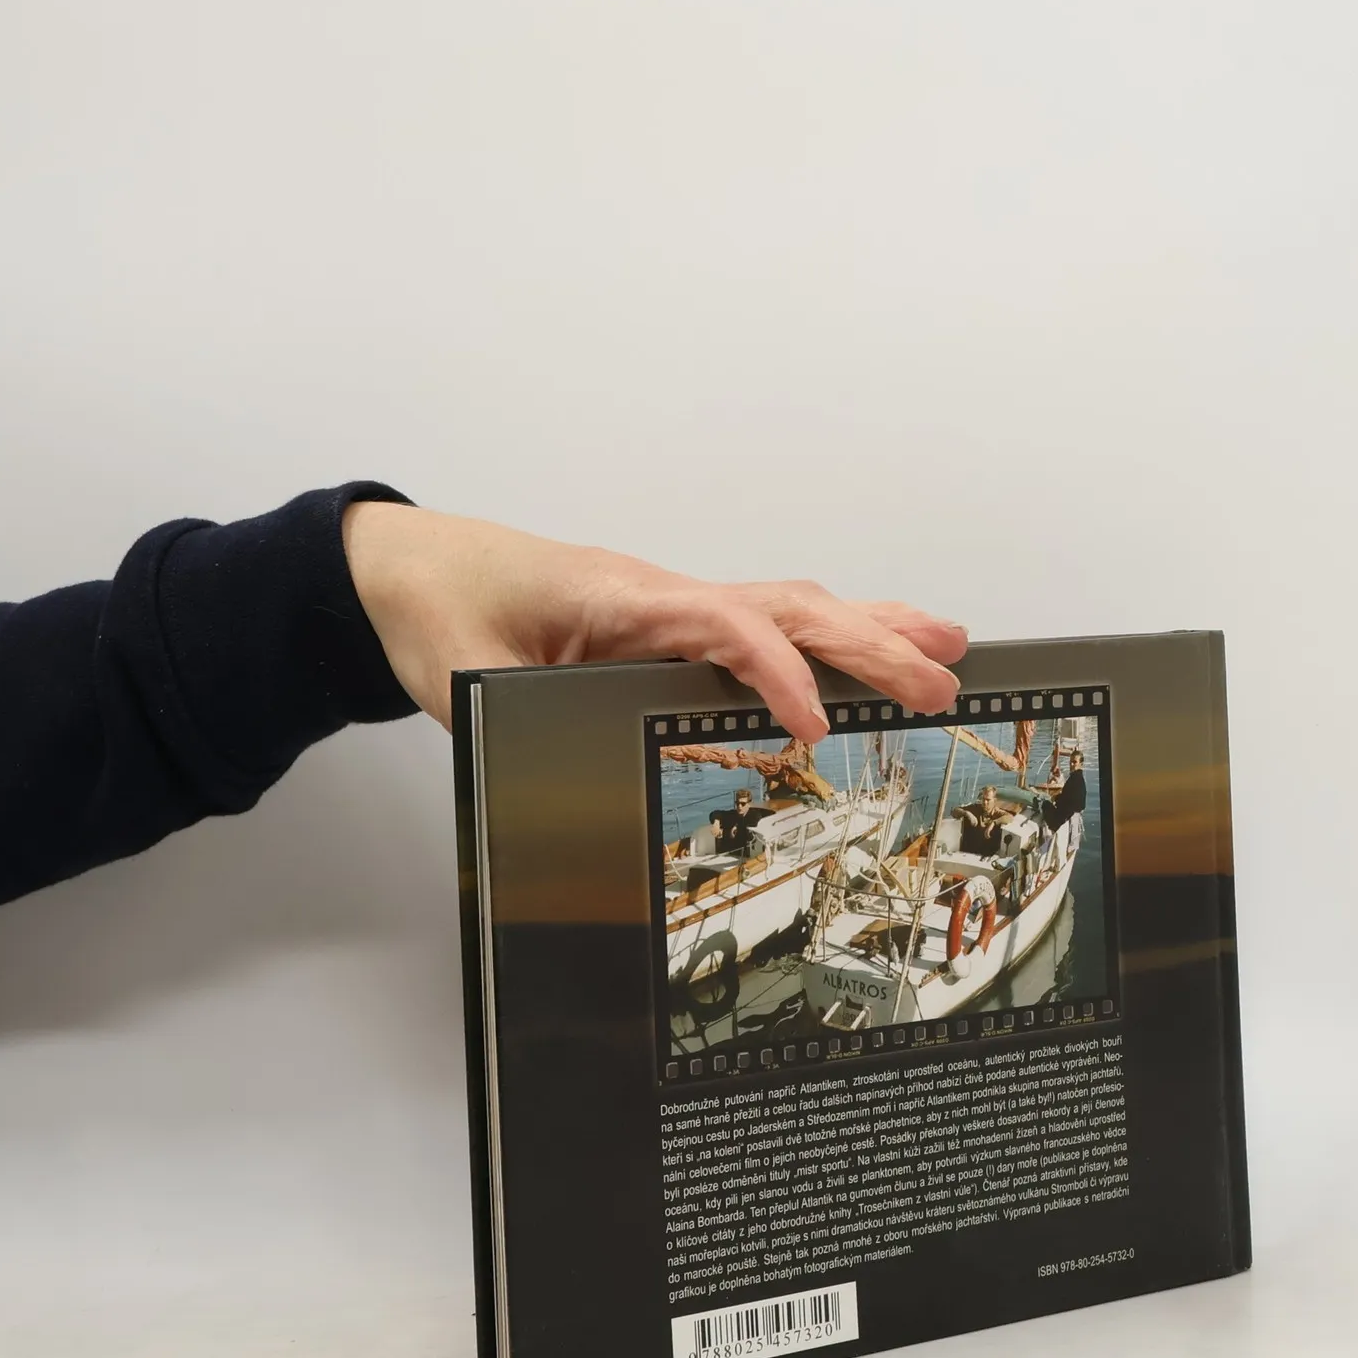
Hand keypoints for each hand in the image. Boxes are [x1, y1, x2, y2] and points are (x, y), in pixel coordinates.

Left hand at [342, 501, 966, 737]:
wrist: (409, 567)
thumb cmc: (438, 608)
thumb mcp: (462, 675)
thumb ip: (517, 720)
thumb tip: (562, 790)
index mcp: (619, 598)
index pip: (724, 625)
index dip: (776, 673)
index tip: (815, 728)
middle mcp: (661, 593)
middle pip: (788, 606)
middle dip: (870, 643)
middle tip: (941, 681)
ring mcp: (673, 605)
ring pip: (791, 606)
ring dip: (871, 627)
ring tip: (948, 646)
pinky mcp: (671, 625)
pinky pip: (765, 627)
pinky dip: (826, 641)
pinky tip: (864, 660)